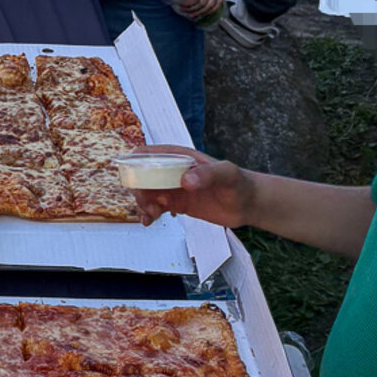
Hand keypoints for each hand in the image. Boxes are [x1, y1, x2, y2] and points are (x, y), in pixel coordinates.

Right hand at [128, 144, 255, 228]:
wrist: (247, 203)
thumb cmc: (238, 182)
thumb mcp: (226, 174)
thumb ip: (207, 175)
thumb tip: (185, 181)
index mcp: (181, 157)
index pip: (151, 154)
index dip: (136, 162)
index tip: (129, 175)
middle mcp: (174, 171)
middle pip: (144, 177)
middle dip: (140, 189)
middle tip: (148, 204)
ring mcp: (175, 188)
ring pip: (148, 193)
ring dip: (143, 203)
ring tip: (151, 215)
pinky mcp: (178, 204)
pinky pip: (157, 207)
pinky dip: (149, 214)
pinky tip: (149, 222)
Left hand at [174, 0, 223, 17]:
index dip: (188, 4)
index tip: (180, 4)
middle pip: (203, 3)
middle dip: (192, 9)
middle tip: (184, 10)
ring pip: (211, 5)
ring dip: (201, 12)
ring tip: (192, 14)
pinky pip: (218, 3)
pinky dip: (211, 10)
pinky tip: (203, 12)